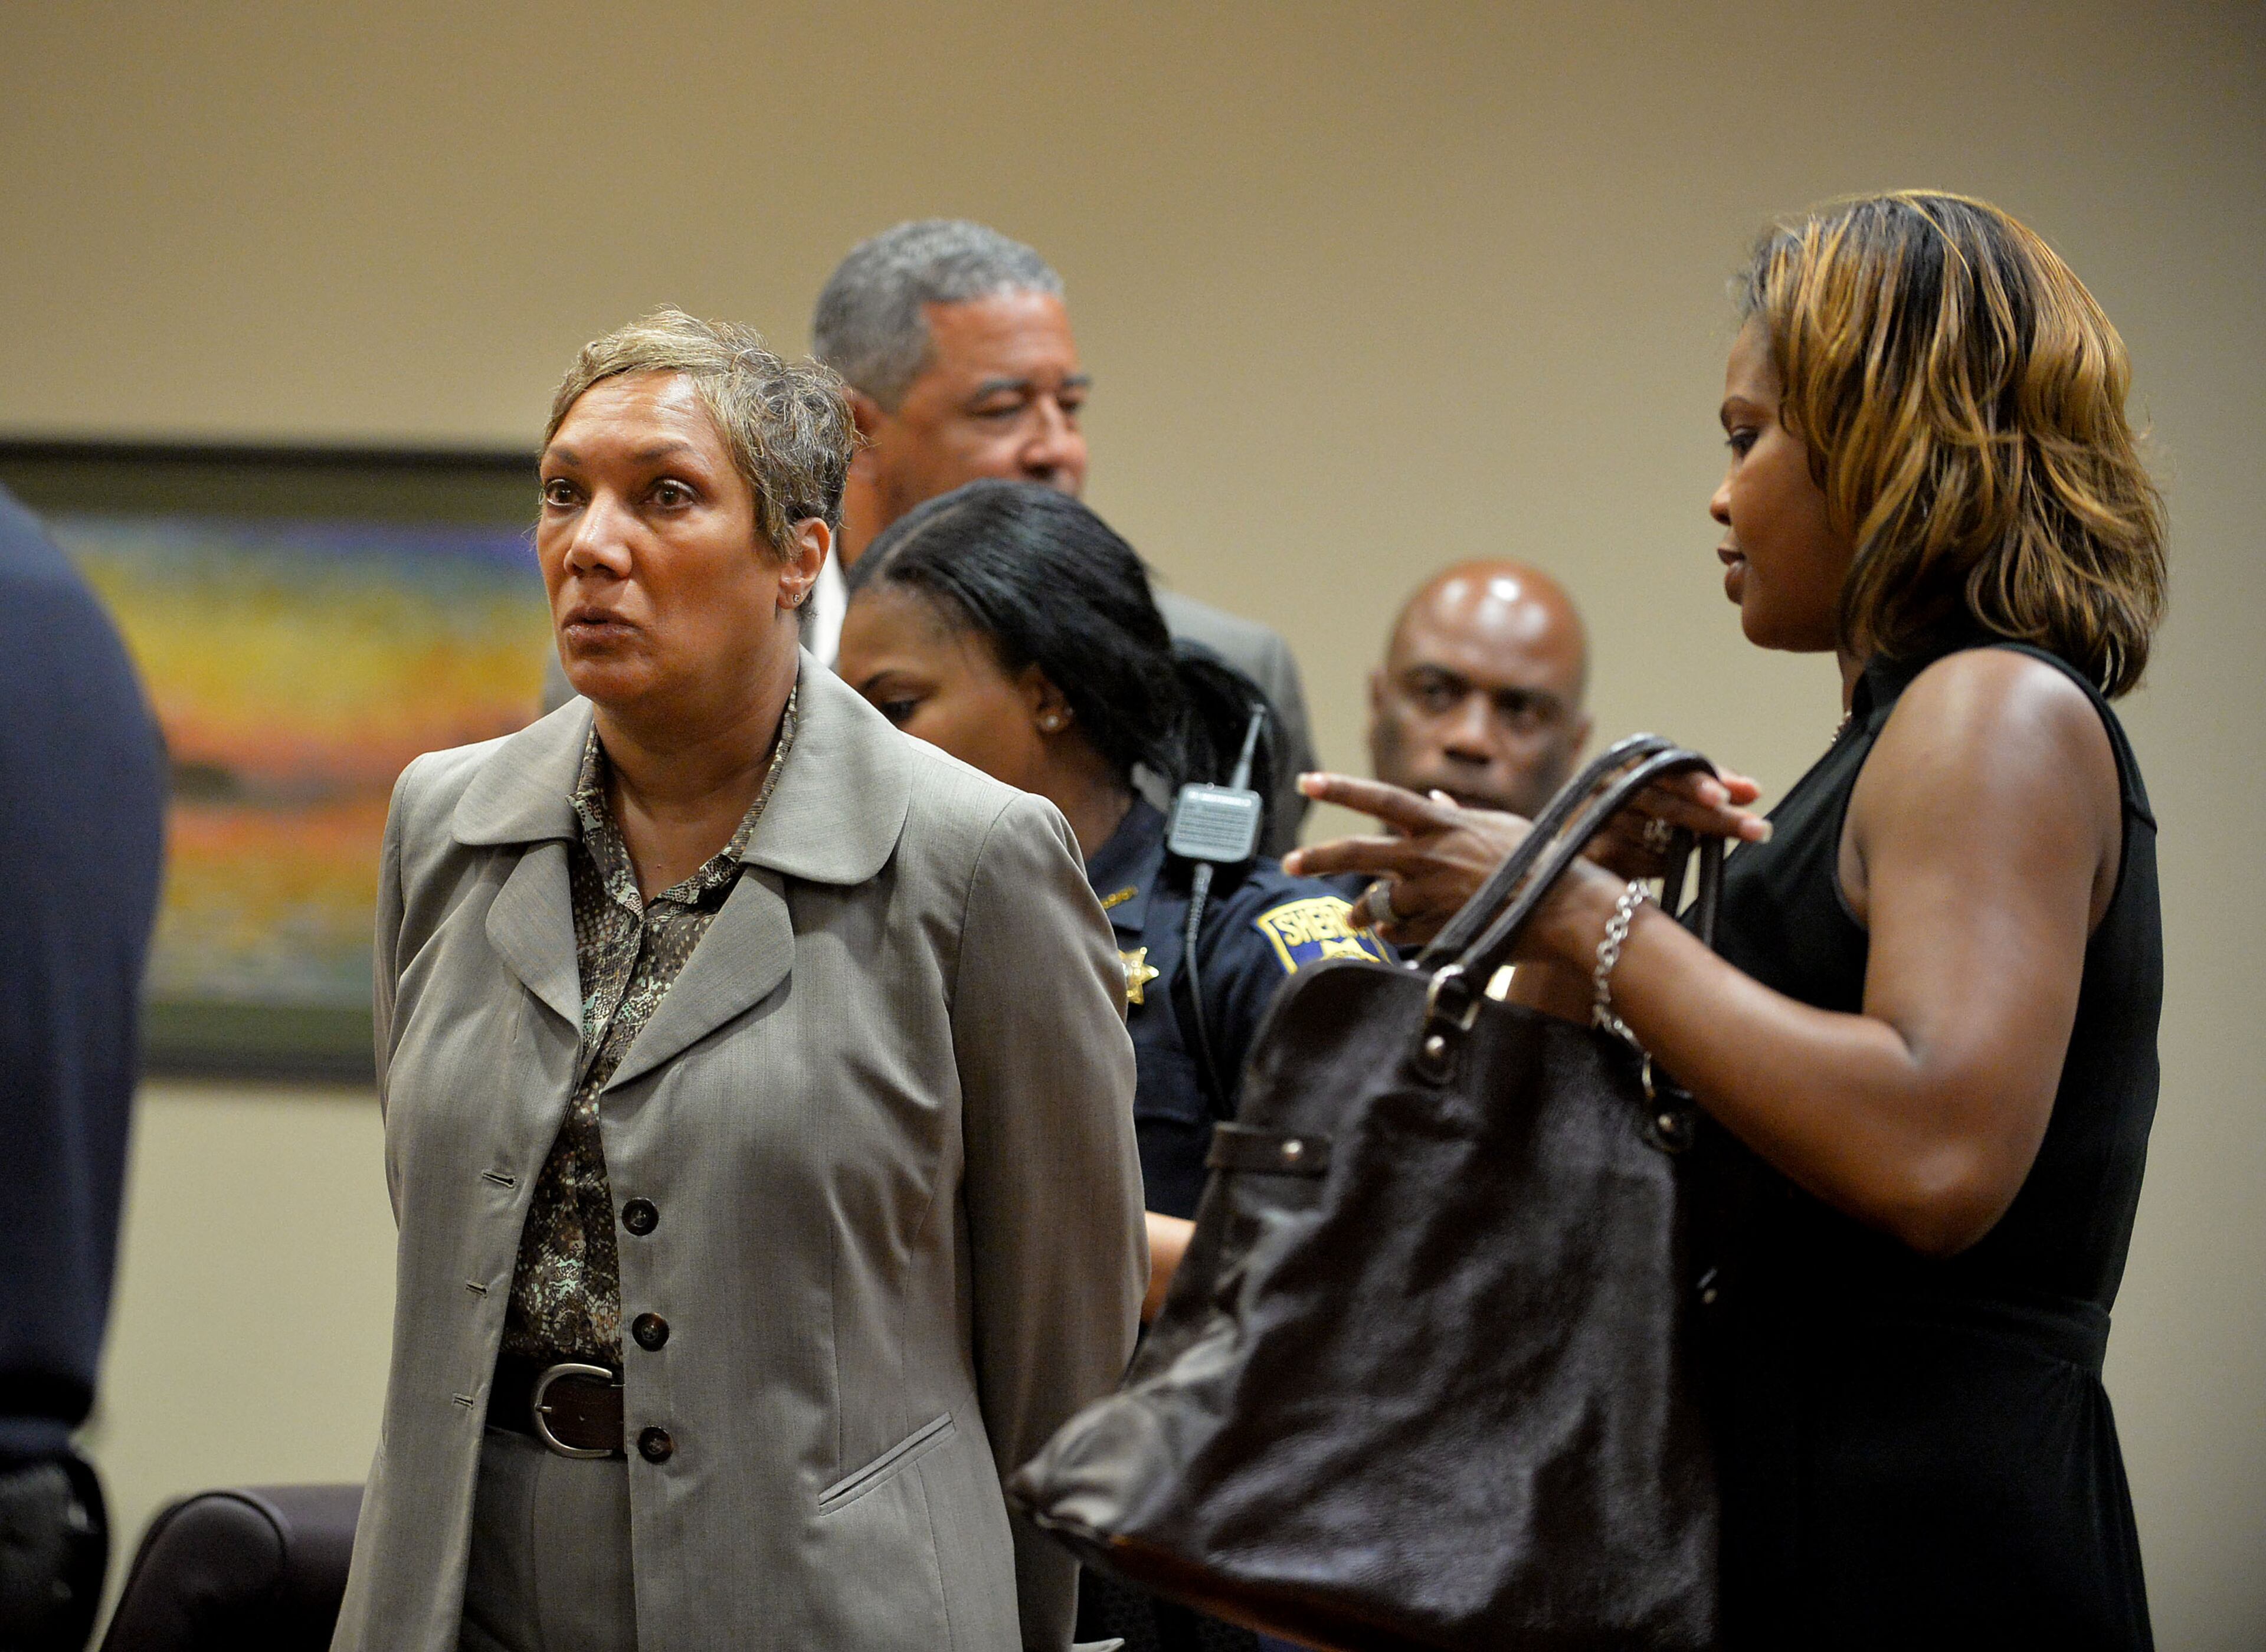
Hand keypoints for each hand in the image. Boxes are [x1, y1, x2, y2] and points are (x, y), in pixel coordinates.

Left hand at [1281, 775, 1527, 946]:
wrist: (1562, 907)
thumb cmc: (1538, 859)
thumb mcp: (1497, 826)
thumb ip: (1457, 815)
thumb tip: (1434, 799)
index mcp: (1441, 823)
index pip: (1380, 797)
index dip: (1341, 789)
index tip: (1306, 782)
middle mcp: (1428, 855)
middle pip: (1358, 853)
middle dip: (1318, 859)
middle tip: (1288, 863)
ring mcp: (1430, 894)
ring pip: (1375, 902)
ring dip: (1361, 912)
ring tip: (1353, 920)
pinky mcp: (1436, 929)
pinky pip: (1399, 933)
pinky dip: (1396, 934)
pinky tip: (1402, 936)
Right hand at [1586, 766, 1770, 879]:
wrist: (1574, 845)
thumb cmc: (1633, 814)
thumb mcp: (1670, 794)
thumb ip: (1710, 789)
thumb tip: (1755, 791)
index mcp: (1628, 764)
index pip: (1668, 768)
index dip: (1697, 782)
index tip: (1724, 796)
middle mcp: (1609, 787)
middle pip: (1667, 804)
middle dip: (1715, 818)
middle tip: (1756, 829)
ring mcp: (1597, 821)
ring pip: (1659, 838)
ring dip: (1691, 845)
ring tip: (1707, 846)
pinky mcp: (1592, 854)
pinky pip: (1642, 862)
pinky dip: (1661, 864)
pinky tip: (1664, 862)